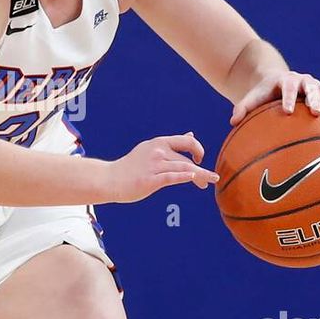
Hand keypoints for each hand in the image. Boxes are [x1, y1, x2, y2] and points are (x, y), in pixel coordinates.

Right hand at [104, 132, 219, 202]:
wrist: (110, 179)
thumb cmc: (131, 166)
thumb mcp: (151, 149)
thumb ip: (172, 144)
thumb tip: (191, 135)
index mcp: (158, 143)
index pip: (186, 141)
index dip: (198, 149)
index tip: (200, 159)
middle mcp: (157, 151)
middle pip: (187, 159)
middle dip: (202, 170)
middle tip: (210, 179)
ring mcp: (153, 165)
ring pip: (183, 168)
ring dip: (200, 176)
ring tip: (208, 183)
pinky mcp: (149, 180)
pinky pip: (171, 177)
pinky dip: (184, 176)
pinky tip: (194, 178)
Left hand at [230, 70, 319, 125]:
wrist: (275, 80)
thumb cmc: (263, 93)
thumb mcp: (252, 98)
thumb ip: (243, 107)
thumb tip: (232, 122)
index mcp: (284, 81)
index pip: (286, 88)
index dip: (287, 98)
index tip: (287, 111)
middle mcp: (302, 81)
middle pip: (310, 88)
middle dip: (313, 99)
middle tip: (316, 113)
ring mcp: (315, 86)